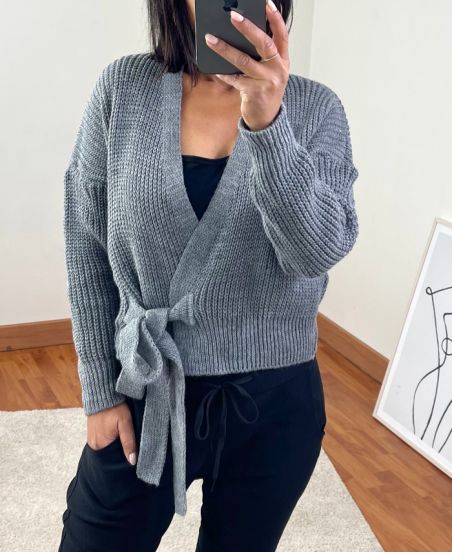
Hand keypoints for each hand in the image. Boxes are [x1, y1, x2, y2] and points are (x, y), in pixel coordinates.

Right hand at [87, 402, 136, 464]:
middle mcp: (93, 445)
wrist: (102, 393)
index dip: (124, 457)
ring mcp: (91, 439)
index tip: (133, 455)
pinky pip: (103, 441)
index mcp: (99, 446)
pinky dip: (110, 440)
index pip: (114, 459)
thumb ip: (128, 442)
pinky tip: (116, 434)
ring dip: (115, 445)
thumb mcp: (125, 424)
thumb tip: (133, 461)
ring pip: (107, 447)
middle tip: (130, 445)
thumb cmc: (115, 408)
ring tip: (123, 439)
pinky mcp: (92, 433)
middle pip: (110, 454)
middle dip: (120, 452)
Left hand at [204, 0, 289, 131]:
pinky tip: (214, 68)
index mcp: (282, 61)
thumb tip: (240, 36)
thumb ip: (262, 56)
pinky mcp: (254, 93)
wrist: (267, 120)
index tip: (266, 3)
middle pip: (263, 43)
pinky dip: (223, 73)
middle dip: (248, 28)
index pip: (281, 35)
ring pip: (244, 60)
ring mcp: (267, 81)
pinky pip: (235, 79)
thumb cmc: (265, 91)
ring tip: (210, 39)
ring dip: (225, 48)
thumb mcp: (271, 72)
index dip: (275, 19)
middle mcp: (277, 69)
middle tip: (233, 15)